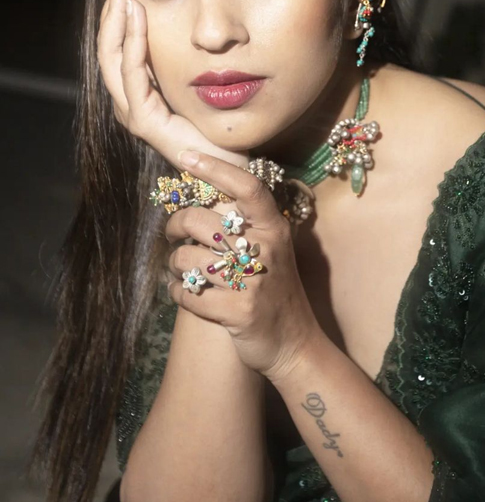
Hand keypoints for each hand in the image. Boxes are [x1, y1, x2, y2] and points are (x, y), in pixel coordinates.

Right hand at [97, 0, 247, 170]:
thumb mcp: (200, 77)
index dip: (119, 5)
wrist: (231, 165)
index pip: (119, 39)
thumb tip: (190, 14)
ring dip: (117, 17)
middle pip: (108, 43)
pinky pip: (134, 78)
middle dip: (113, 3)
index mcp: (140, 87)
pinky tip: (140, 16)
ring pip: (112, 56)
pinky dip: (135, 45)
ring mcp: (134, 112)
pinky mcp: (145, 123)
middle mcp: (130, 98)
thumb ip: (187, 52)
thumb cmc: (220, 125)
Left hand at [165, 151, 323, 381]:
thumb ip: (246, 224)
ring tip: (181, 270)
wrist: (294, 344)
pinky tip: (185, 292)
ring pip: (187, 259)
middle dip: (175, 226)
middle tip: (173, 234)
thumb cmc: (274, 290)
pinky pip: (187, 293)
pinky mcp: (237, 313)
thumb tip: (204, 193)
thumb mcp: (272, 251)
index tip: (186, 157)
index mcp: (274, 229)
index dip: (215, 168)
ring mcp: (252, 282)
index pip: (247, 187)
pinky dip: (177, 292)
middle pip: (201, 222)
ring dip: (174, 266)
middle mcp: (266, 251)